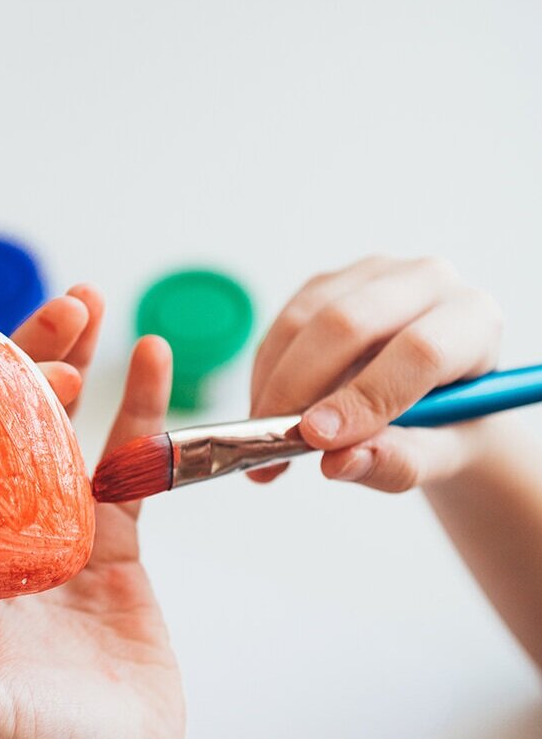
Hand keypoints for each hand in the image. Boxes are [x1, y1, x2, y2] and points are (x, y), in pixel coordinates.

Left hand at [0, 286, 182, 738]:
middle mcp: (0, 530)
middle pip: (8, 423)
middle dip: (29, 358)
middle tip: (63, 308)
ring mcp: (60, 531)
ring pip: (67, 430)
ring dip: (79, 364)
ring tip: (93, 304)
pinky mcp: (114, 542)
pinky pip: (127, 464)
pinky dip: (139, 411)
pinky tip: (150, 359)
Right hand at [249, 255, 502, 490]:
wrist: (436, 403)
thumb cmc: (446, 427)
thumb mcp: (439, 457)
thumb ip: (399, 463)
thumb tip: (338, 462)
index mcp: (474, 320)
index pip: (418, 350)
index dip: (363, 397)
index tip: (318, 440)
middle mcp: (427, 281)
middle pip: (347, 323)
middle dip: (300, 389)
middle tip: (276, 443)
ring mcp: (372, 275)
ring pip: (303, 321)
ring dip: (274, 386)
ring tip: (267, 440)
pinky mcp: (327, 284)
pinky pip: (281, 327)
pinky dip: (265, 377)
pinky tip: (270, 414)